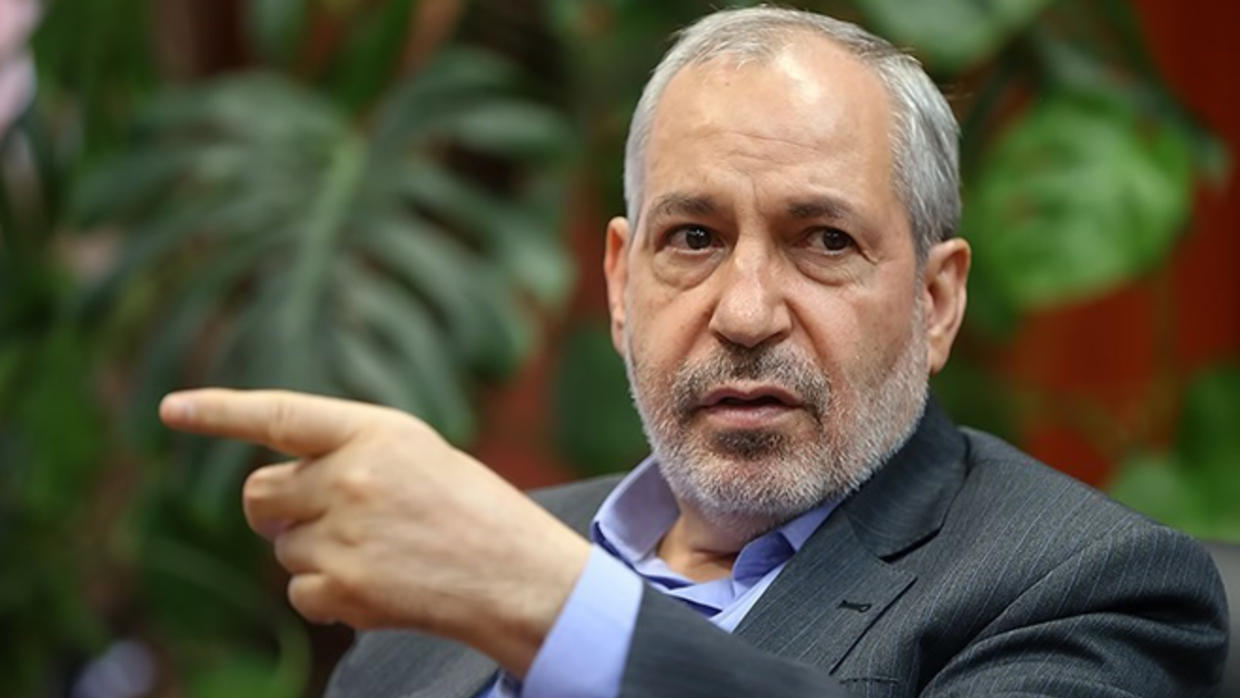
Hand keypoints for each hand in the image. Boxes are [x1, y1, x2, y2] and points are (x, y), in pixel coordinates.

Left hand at [159, 388, 590, 675]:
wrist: (517, 575)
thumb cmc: (471, 511)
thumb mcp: (416, 455)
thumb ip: (345, 456)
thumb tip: (268, 499)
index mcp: (374, 431)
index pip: (279, 415)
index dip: (219, 412)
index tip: (171, 410)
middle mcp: (350, 476)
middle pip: (259, 493)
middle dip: (277, 510)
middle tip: (326, 519)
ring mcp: (342, 533)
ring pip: (280, 547)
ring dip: (315, 554)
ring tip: (381, 554)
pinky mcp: (340, 586)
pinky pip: (298, 591)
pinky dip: (327, 595)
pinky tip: (379, 586)